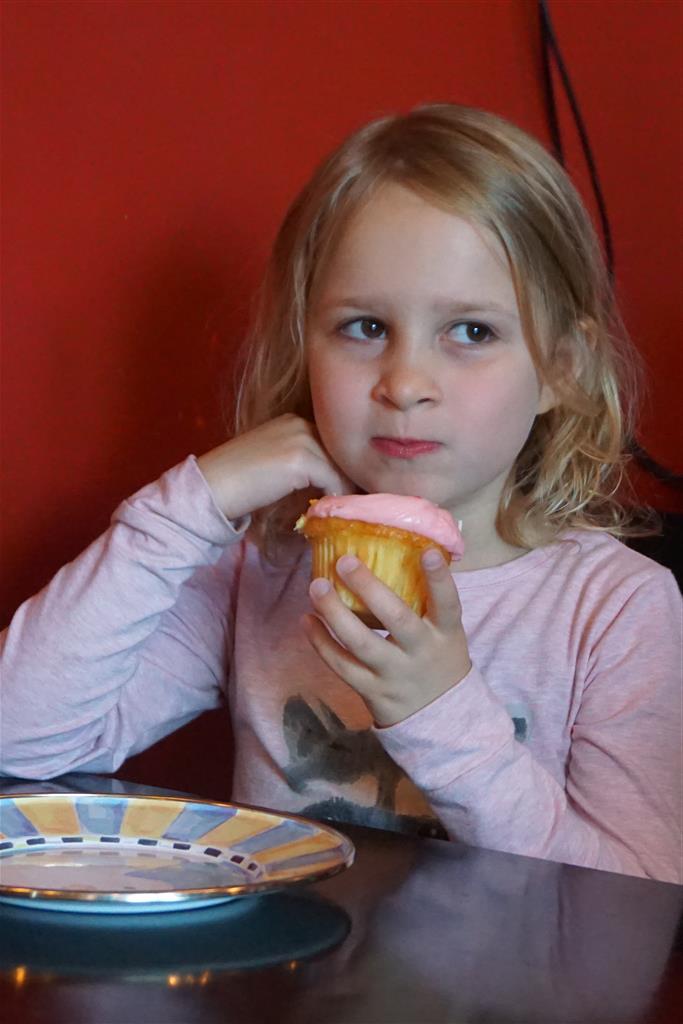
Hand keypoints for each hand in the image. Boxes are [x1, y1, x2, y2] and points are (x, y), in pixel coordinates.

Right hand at [196, 414, 352, 520]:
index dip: (339, 467)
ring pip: (340, 468)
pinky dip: (332, 497)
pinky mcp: (300, 459)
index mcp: (292, 420)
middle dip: (346, 477)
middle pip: (340, 453)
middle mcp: (299, 423)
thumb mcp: (272, 459)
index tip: (343, 488)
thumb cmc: (237, 480)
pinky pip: (332, 481)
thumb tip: (332, 480)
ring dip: (342, 489)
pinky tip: (323, 509)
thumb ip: (301, 460)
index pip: (331, 443)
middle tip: (349, 501)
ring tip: (338, 508)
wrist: (211, 487)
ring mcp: (300, 439)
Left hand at [302, 549, 471, 726]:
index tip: (425, 552)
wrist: (439, 717)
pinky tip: (307, 620)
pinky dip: (321, 643)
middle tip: (345, 562)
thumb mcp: (447, 632)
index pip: (448, 604)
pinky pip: (341, 666)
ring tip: (316, 586)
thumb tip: (411, 548)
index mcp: (445, 633)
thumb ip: (430, 600)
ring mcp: (395, 674)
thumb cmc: (439, 658)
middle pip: (396, 619)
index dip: (439, 579)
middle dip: (369, 589)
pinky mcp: (372, 691)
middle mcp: (421, 652)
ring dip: (335, 613)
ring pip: (361, 643)